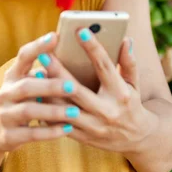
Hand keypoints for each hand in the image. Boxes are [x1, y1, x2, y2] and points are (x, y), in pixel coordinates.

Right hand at [0, 32, 80, 152]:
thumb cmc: (20, 102)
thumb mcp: (25, 85)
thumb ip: (42, 73)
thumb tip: (70, 55)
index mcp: (12, 76)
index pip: (23, 56)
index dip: (38, 47)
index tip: (55, 37)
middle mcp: (5, 93)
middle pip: (26, 86)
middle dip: (50, 86)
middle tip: (73, 86)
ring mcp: (5, 115)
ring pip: (29, 111)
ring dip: (53, 111)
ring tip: (75, 112)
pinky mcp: (8, 135)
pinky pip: (31, 134)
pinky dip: (50, 132)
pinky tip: (67, 129)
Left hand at [37, 29, 152, 154]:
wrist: (136, 140)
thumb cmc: (131, 103)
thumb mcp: (134, 83)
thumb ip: (129, 62)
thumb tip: (125, 39)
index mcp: (120, 93)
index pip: (105, 67)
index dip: (93, 48)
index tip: (80, 31)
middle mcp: (107, 111)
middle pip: (77, 90)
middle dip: (58, 72)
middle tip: (43, 53)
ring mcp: (94, 126)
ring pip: (64, 109)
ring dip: (48, 92)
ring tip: (35, 74)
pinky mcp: (83, 137)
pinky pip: (60, 125)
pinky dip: (48, 111)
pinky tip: (36, 96)